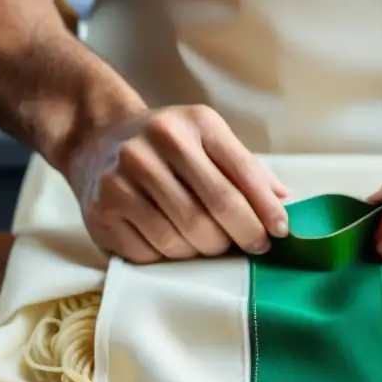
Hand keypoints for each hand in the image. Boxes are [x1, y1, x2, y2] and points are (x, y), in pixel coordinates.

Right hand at [65, 105, 289, 263]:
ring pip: (184, 236)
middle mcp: (159, 142)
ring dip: (205, 250)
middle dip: (243, 235)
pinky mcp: (102, 208)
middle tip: (251, 246)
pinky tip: (172, 242)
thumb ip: (247, 170)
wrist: (97, 139)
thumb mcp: (209, 141)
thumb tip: (283, 201)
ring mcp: (125, 175)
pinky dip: (170, 258)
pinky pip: (151, 252)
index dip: (266, 210)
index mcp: (197, 123)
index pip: (243, 173)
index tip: (279, 232)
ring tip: (209, 243)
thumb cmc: (168, 147)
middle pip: (217, 208)